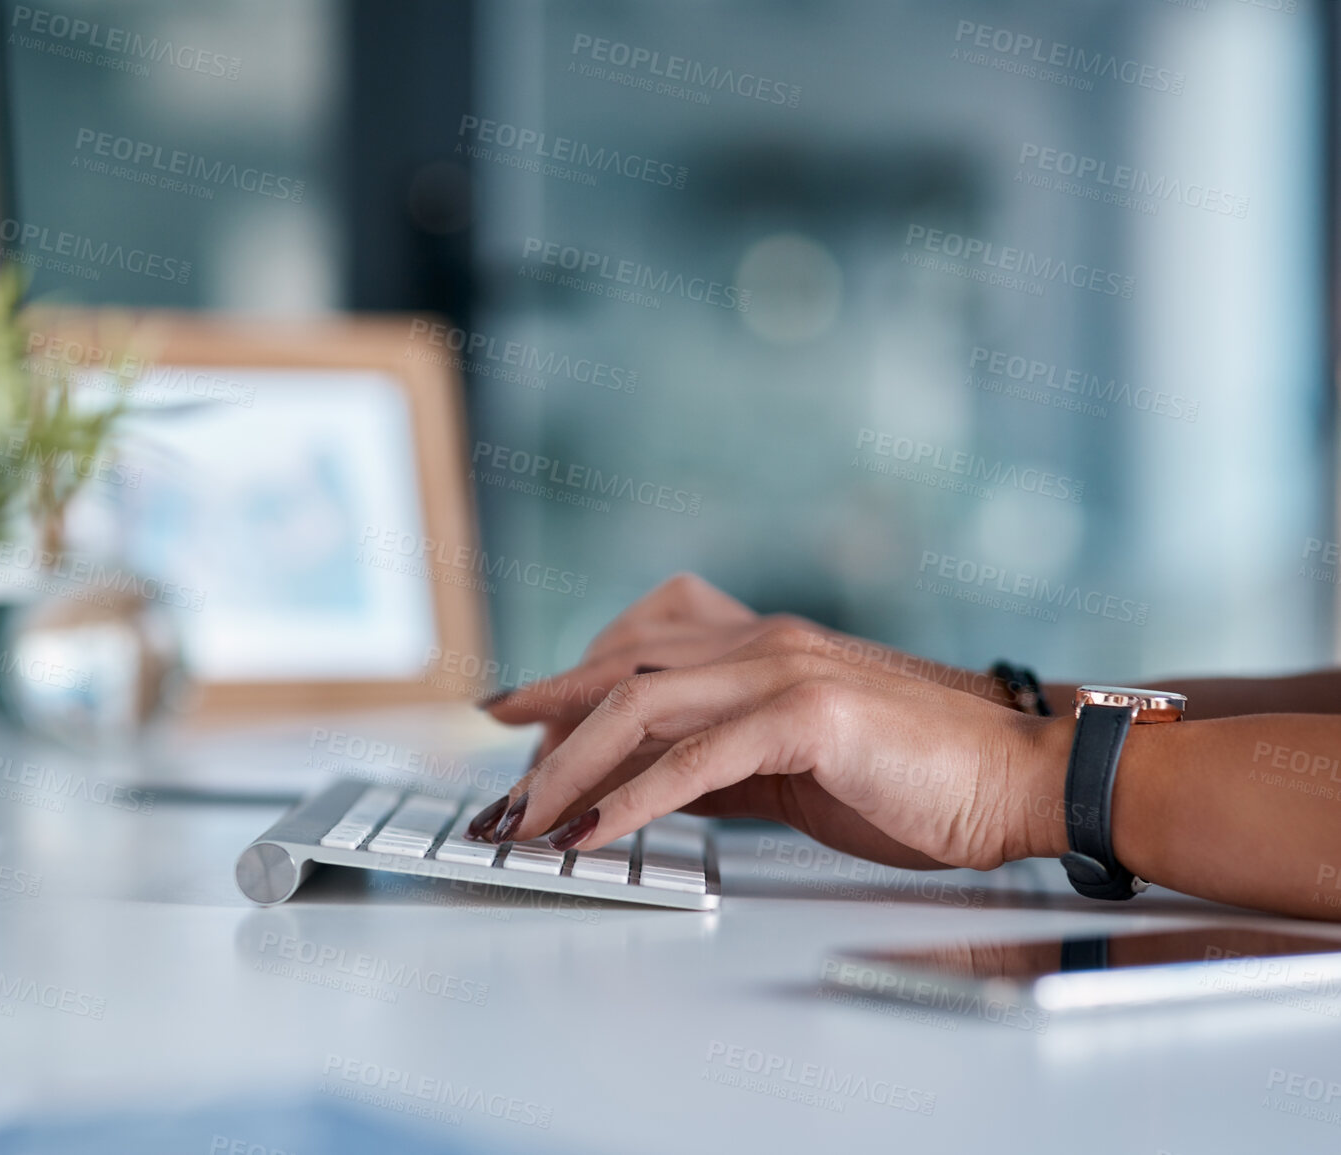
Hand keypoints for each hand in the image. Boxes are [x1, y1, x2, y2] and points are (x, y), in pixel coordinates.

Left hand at [470, 617, 1072, 872]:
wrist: (1024, 777)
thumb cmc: (920, 775)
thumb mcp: (797, 765)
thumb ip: (721, 762)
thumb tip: (644, 787)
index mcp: (761, 642)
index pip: (635, 650)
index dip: (563, 682)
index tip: (509, 715)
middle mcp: (762, 640)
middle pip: (618, 672)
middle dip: (545, 728)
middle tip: (501, 791)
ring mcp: (782, 670)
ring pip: (638, 706)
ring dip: (568, 768)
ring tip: (526, 821)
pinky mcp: (806, 717)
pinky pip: (692, 760)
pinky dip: (631, 799)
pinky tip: (592, 833)